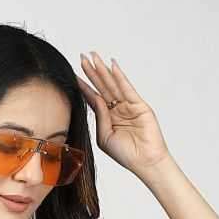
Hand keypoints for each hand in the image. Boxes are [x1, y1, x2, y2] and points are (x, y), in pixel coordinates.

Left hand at [76, 52, 170, 176]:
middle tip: (82, 56)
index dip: (84, 85)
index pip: (93, 98)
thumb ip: (100, 117)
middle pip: (102, 86)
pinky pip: (126, 88)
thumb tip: (96, 98)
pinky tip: (112, 65)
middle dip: (92, 71)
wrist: (144, 162)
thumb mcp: (105, 136)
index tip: (73, 74)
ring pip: (112, 84)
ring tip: (94, 56)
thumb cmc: (125, 154)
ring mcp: (128, 105)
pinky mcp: (139, 104)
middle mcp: (117, 109)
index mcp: (107, 118)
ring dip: (103, 70)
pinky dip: (119, 76)